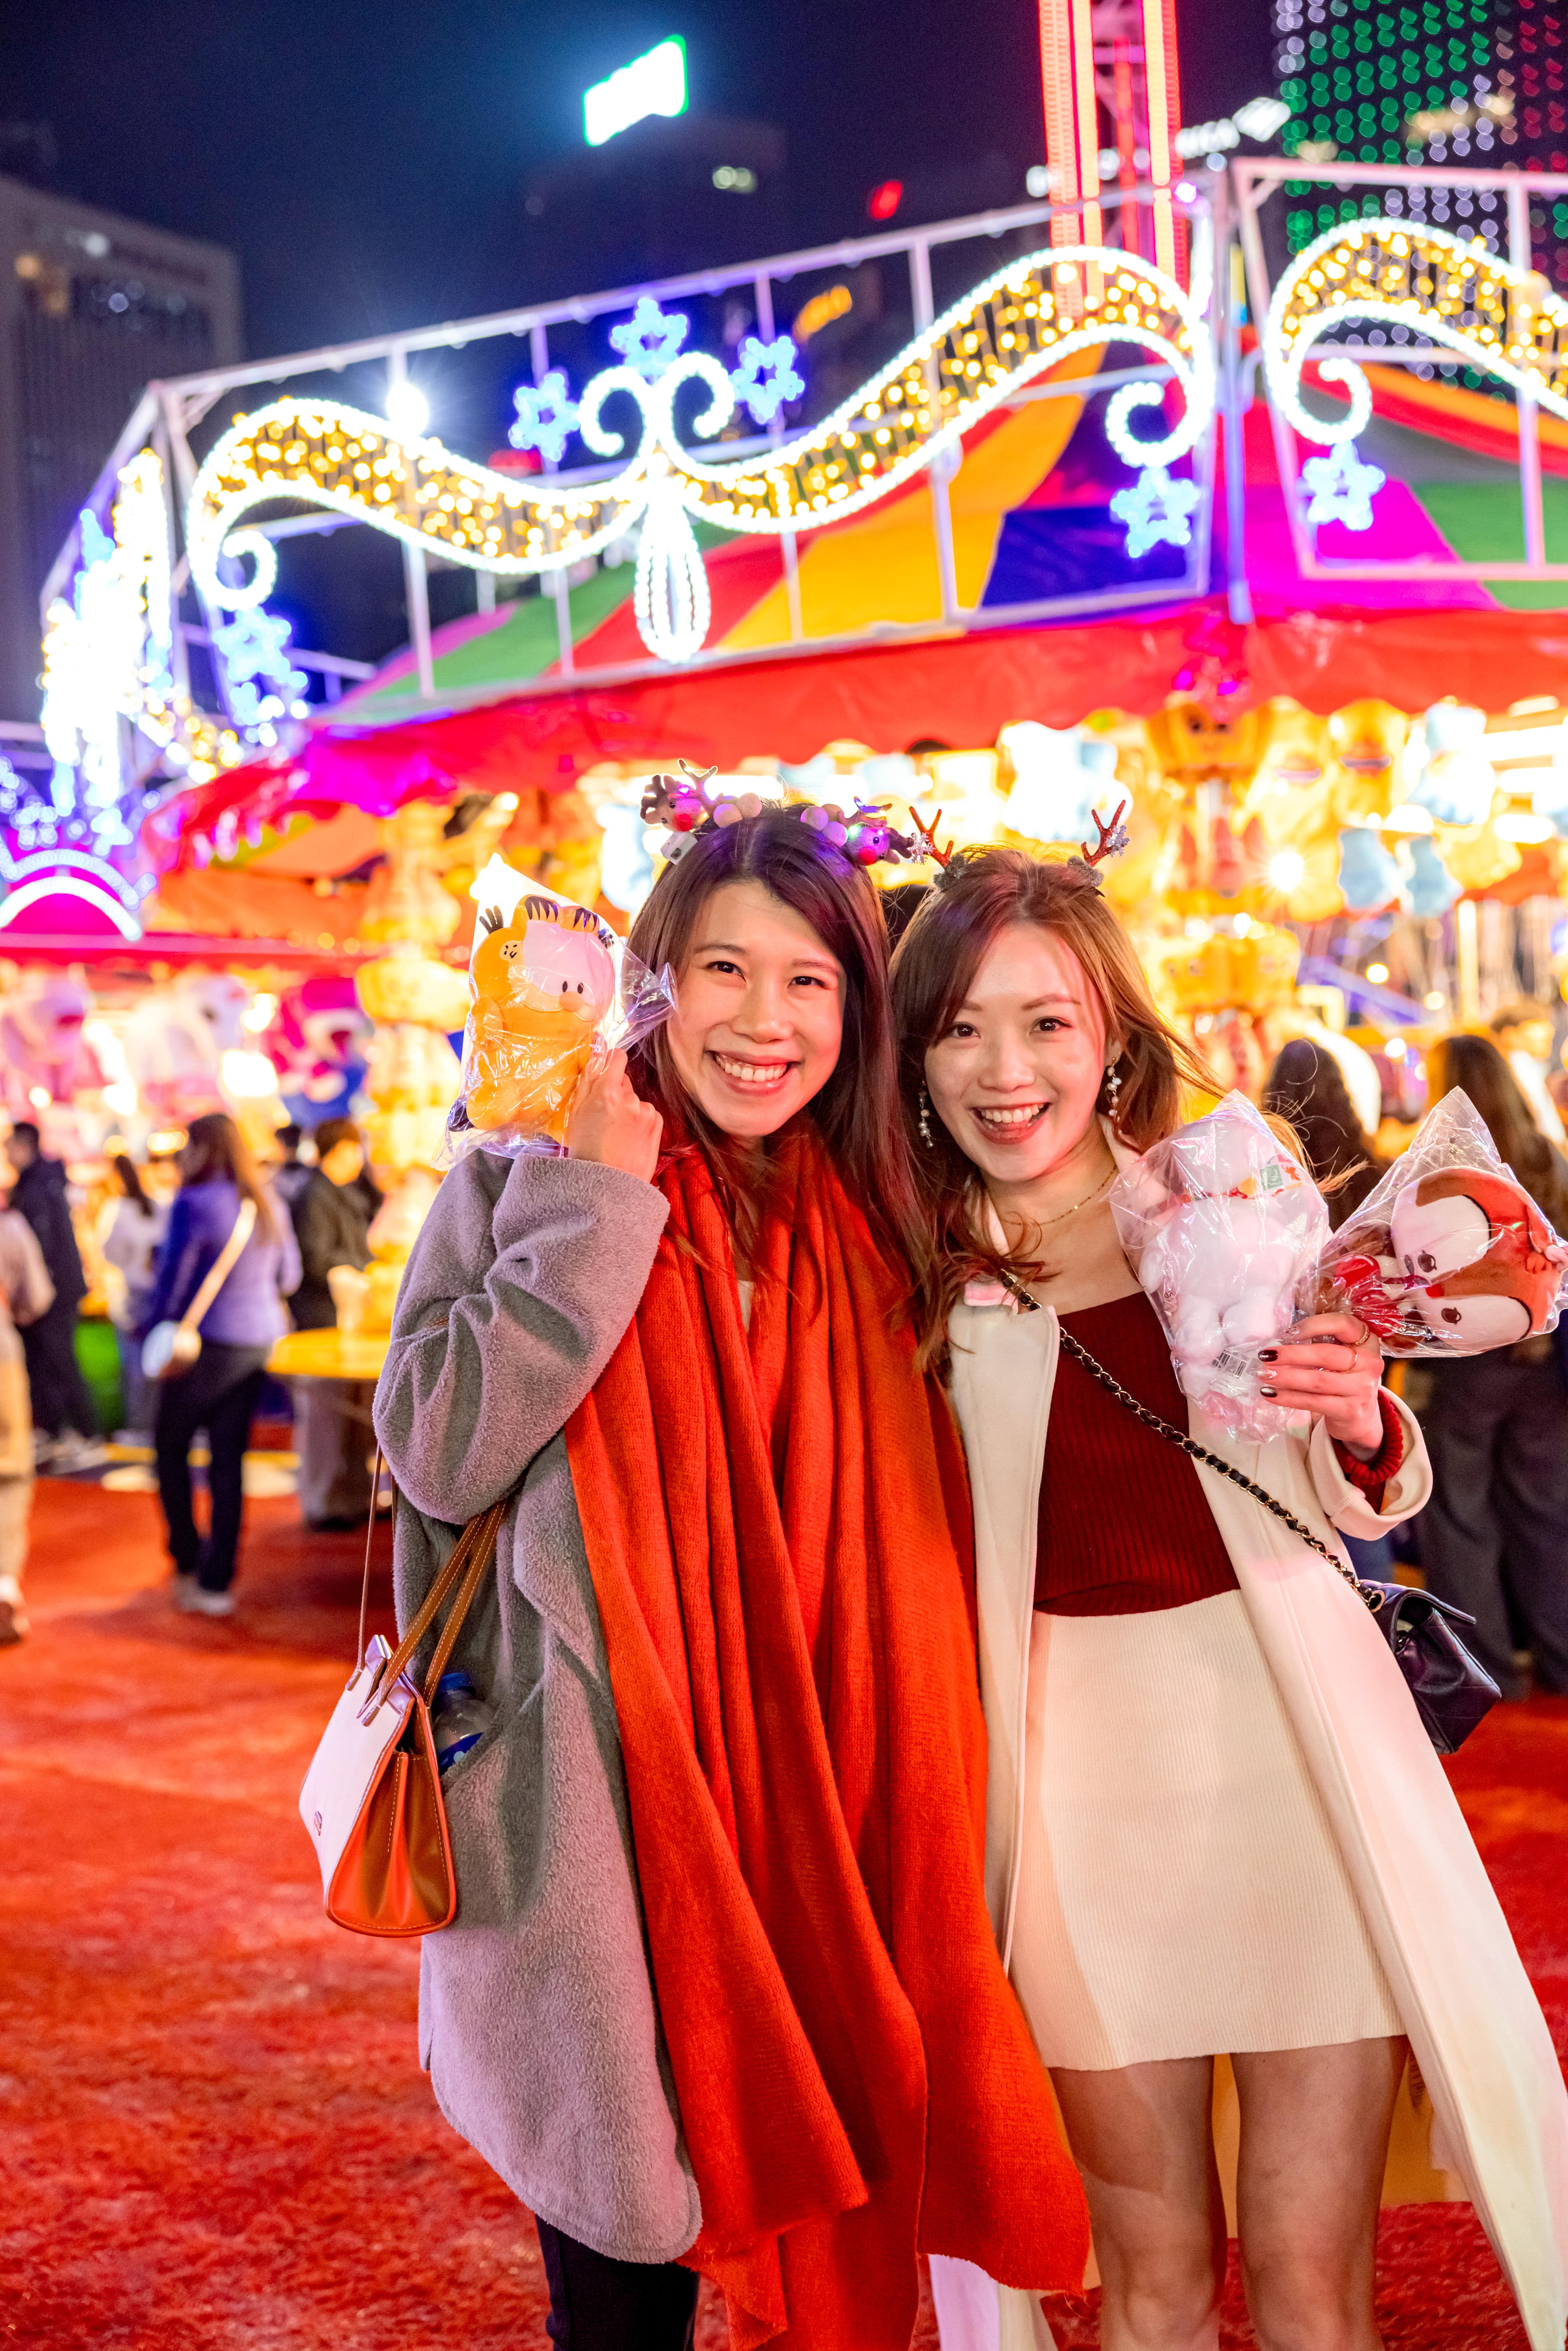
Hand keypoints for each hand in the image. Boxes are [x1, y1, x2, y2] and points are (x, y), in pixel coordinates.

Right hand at [566, 1051, 661, 1183]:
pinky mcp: (657, 1124)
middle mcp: (630, 1098)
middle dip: (615, 1093)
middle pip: (624, 1083)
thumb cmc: (586, 1151)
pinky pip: (647, 1114)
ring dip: (628, 1110)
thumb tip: (598, 1054)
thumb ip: (588, 1081)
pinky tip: (628, 1139)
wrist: (608, 1185)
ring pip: (635, 1101)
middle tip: (604, 1117)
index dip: (611, 1062)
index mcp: (606, 1092)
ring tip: (616, 1134)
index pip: (617, 1058)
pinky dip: (639, 1122)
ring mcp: (646, 1111)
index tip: (607, 1070)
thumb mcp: (576, 1114)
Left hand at [1259, 1312, 1384, 1450]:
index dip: (1314, 1324)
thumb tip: (1279, 1338)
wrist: (1359, 1416)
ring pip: (1318, 1380)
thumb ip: (1321, 1343)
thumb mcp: (1340, 1357)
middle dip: (1292, 1355)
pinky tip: (1270, 1394)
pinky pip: (1314, 1402)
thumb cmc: (1343, 1378)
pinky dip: (1288, 1398)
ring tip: (1264, 1375)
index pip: (1343, 1324)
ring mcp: (1362, 1388)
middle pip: (1327, 1355)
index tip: (1288, 1332)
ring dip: (1286, 1377)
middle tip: (1266, 1355)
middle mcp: (1370, 1363)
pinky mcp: (1351, 1411)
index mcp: (1366, 1341)